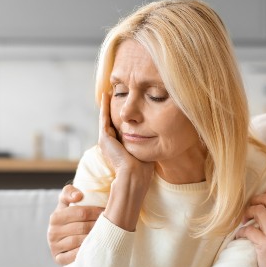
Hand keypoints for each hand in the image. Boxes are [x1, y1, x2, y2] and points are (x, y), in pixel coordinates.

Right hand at [47, 184, 103, 265]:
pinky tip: (93, 247)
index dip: (96, 212)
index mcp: (55, 217)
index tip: (106, 211)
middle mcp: (52, 232)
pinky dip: (84, 252)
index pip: (81, 213)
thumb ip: (69, 192)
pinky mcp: (58, 258)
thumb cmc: (69, 215)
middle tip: (110, 223)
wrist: (62, 236)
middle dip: (98, 225)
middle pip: (82, 227)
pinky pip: (73, 256)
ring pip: (79, 241)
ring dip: (94, 238)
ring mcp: (54, 246)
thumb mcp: (66, 202)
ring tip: (105, 234)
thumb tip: (79, 195)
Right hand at [98, 93, 153, 230]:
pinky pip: (104, 118)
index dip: (124, 115)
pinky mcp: (104, 139)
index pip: (121, 126)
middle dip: (114, 107)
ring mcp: (106, 140)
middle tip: (115, 92)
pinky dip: (104, 106)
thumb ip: (149, 141)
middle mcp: (111, 143)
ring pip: (106, 117)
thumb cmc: (144, 168)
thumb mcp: (147, 149)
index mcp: (120, 145)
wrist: (134, 176)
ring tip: (109, 91)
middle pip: (112, 120)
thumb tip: (161, 133)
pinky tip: (106, 95)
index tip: (129, 104)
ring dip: (107, 104)